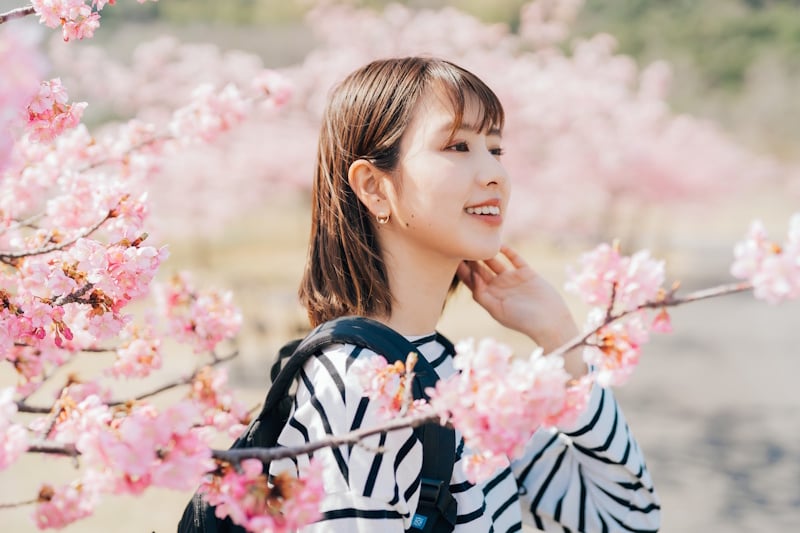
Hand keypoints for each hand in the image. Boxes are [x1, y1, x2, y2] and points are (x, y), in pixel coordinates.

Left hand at [457, 246, 585, 376]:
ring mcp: (512, 279)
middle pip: (481, 269)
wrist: (550, 321)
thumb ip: (482, 295)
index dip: (463, 271)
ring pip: (496, 262)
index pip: (472, 282)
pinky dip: (508, 251)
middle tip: (462, 244)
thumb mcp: (497, 310)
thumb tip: (472, 276)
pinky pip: (515, 259)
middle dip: (471, 259)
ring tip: (477, 241)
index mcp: (490, 297)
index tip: (451, 259)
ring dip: (486, 254)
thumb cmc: (522, 320)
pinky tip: (499, 244)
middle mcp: (499, 287)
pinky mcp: (527, 273)